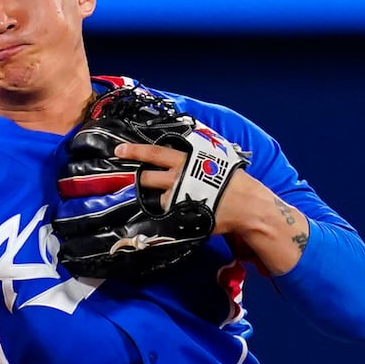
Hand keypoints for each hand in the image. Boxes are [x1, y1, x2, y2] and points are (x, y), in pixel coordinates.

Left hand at [115, 142, 310, 275]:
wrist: (246, 205)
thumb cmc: (235, 182)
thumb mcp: (216, 161)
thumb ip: (198, 159)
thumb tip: (189, 157)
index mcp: (185, 160)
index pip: (154, 152)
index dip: (135, 151)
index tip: (118, 150)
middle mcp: (177, 176)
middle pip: (146, 177)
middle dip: (140, 179)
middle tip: (137, 181)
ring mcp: (176, 196)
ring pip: (156, 196)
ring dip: (158, 198)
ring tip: (172, 200)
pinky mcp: (180, 213)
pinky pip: (167, 213)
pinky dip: (170, 212)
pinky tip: (179, 212)